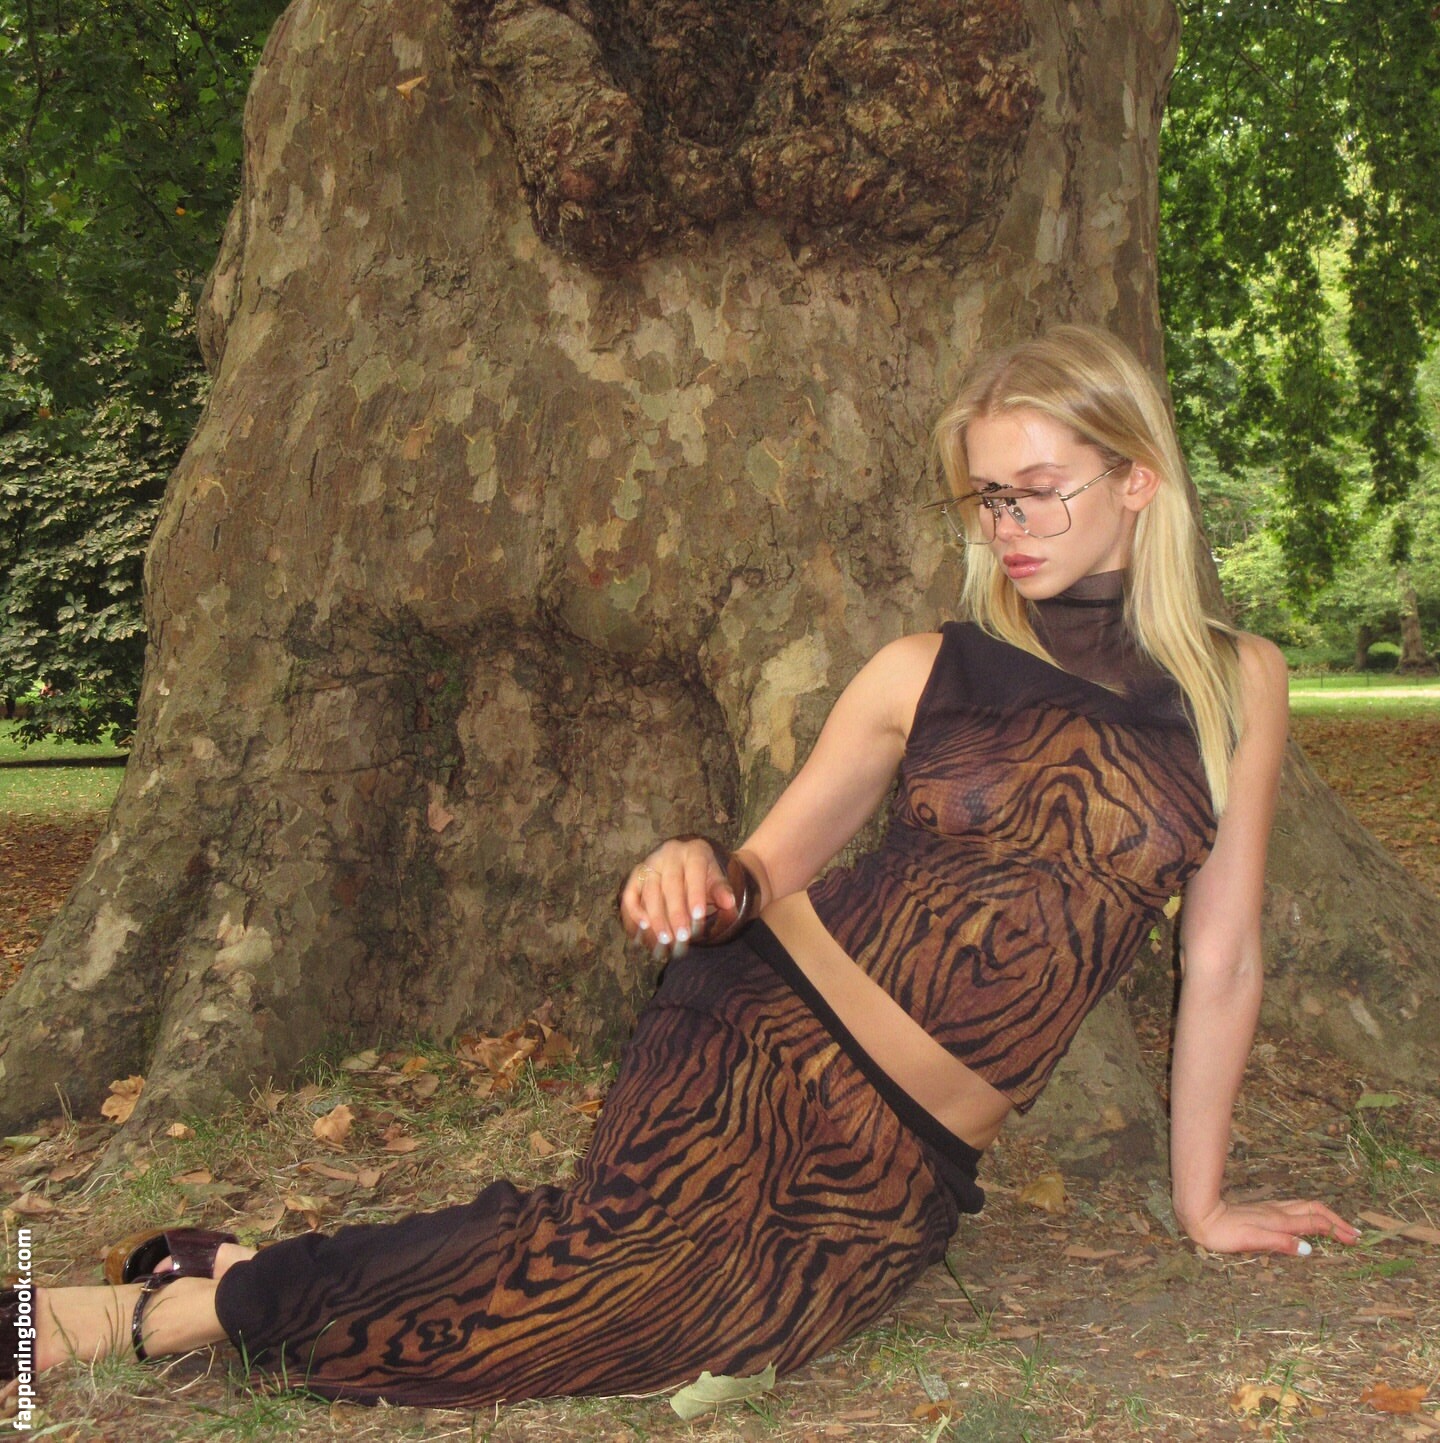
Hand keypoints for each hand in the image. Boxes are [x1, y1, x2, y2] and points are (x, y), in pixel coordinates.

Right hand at [618, 838, 735, 958]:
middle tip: (682, 937)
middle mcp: (669, 854)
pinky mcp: (636, 875)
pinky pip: (630, 893)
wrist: (689, 864)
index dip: (695, 894)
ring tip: (665, 939)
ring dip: (656, 917)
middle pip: (670, 884)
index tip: (698, 917)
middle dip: (676, 913)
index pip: (695, 871)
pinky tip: (642, 929)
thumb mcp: (717, 879)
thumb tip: (728, 903)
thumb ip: (722, 891)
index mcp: (694, 851)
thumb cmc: (705, 875)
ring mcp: (650, 863)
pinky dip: (633, 912)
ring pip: (650, 891)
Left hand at [1180, 1197, 1360, 1256]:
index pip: (1315, 1222)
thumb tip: (1309, 1249)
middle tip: (1354, 1234)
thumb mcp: (1252, 1241)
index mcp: (1279, 1221)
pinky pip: (1294, 1209)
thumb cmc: (1224, 1232)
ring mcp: (1270, 1210)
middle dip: (1336, 1221)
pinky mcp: (1263, 1211)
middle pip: (1314, 1210)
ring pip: (1304, 1207)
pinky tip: (1309, 1220)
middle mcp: (1277, 1212)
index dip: (1336, 1230)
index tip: (1354, 1239)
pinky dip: (1310, 1214)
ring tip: (1339, 1226)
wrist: (1201, 1215)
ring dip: (1325, 1216)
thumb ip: (1280, 1243)